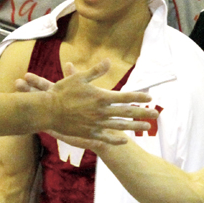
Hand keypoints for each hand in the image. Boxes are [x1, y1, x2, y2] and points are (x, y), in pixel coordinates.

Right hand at [16, 60, 157, 143]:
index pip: (125, 97)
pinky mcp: (89, 133)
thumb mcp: (78, 78)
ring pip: (120, 126)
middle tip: (156, 114)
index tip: (150, 97)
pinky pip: (106, 138)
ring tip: (147, 127)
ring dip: (134, 126)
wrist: (47, 111)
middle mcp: (101, 112)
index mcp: (100, 97)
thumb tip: (109, 61)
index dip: (139, 97)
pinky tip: (125, 141)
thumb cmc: (61, 92)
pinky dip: (116, 139)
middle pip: (127, 113)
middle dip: (143, 113)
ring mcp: (96, 124)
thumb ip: (96, 71)